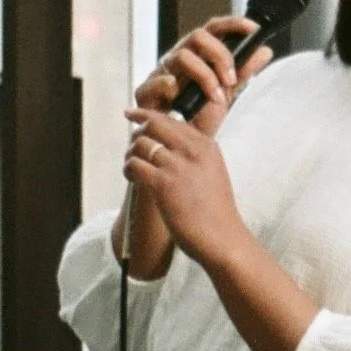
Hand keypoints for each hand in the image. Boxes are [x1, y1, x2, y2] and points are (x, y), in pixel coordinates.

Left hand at [122, 106, 248, 272]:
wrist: (222, 236)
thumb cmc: (217, 212)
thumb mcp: (213, 172)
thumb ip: (194, 156)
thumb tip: (168, 147)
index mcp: (207, 145)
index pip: (172, 120)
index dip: (148, 116)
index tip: (133, 114)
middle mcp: (192, 150)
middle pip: (154, 124)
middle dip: (137, 130)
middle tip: (131, 143)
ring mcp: (177, 166)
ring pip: (140, 144)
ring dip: (130, 154)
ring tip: (132, 167)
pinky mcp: (162, 183)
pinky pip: (134, 164)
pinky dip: (128, 168)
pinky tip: (132, 177)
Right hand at [135, 17, 270, 140]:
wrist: (180, 147)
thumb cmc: (199, 116)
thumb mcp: (228, 93)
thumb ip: (244, 72)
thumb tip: (264, 50)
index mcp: (198, 55)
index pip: (213, 29)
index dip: (232, 24)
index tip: (252, 29)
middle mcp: (179, 58)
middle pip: (198, 36)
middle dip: (220, 55)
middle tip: (232, 79)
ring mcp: (161, 73)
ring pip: (182, 56)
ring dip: (205, 76)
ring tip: (216, 97)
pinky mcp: (146, 91)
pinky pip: (160, 81)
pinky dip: (174, 87)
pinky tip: (183, 100)